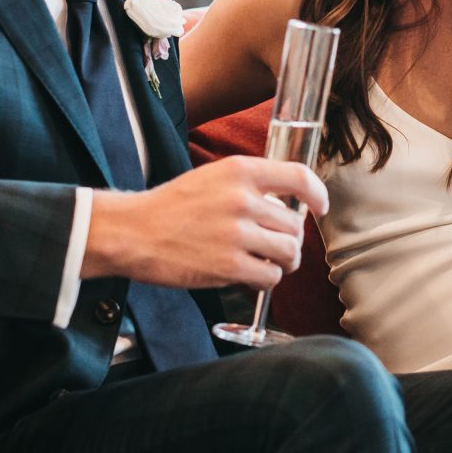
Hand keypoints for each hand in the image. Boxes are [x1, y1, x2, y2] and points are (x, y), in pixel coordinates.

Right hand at [83, 156, 328, 289]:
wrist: (133, 233)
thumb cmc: (170, 208)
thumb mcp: (212, 178)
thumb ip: (248, 186)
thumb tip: (285, 204)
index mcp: (240, 172)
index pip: (299, 177)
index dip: (317, 195)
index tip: (319, 208)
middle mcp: (243, 200)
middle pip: (295, 225)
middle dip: (288, 240)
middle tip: (273, 247)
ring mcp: (237, 234)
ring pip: (288, 252)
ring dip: (282, 262)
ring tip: (266, 264)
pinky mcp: (230, 266)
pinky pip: (270, 276)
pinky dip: (265, 280)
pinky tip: (249, 277)